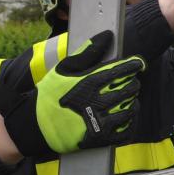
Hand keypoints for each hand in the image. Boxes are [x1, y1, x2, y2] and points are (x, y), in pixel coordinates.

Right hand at [0, 30, 144, 155]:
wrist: (34, 126)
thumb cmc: (49, 95)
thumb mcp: (63, 69)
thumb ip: (87, 52)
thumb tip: (107, 35)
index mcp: (89, 83)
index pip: (121, 71)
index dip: (133, 65)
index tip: (138, 64)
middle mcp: (97, 102)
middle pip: (129, 89)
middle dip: (132, 82)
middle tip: (129, 81)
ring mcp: (100, 123)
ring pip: (130, 109)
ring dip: (131, 101)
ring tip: (126, 98)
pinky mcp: (100, 139)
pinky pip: (126, 130)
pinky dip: (130, 121)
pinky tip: (124, 115)